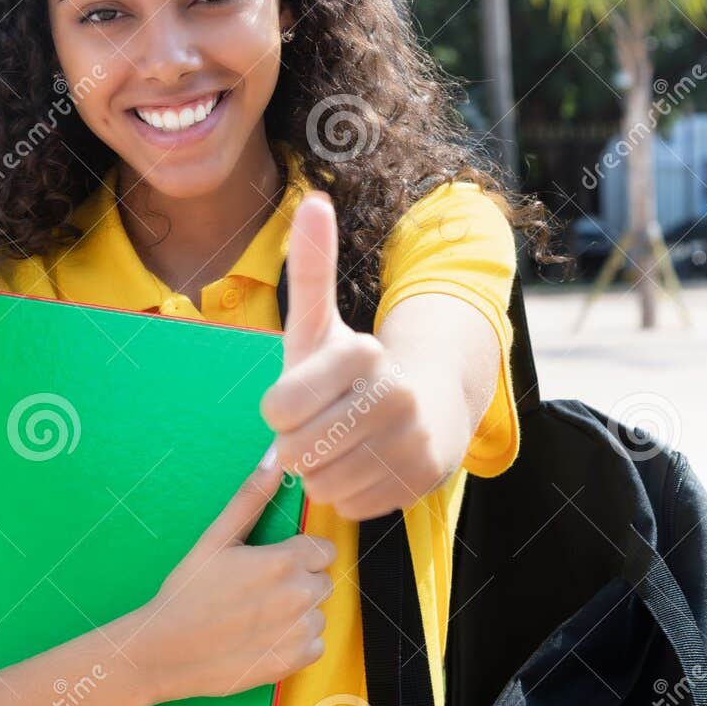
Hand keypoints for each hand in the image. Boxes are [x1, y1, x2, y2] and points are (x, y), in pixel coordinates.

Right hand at [132, 447, 335, 701]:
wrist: (165, 651)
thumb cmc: (187, 590)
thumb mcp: (216, 538)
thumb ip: (251, 497)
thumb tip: (277, 456)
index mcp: (284, 561)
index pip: (324, 549)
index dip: (300, 553)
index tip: (273, 562)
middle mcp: (300, 596)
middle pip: (323, 580)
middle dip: (300, 581)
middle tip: (260, 589)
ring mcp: (299, 633)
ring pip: (319, 613)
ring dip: (299, 613)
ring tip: (259, 615)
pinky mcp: (295, 662)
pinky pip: (315, 645)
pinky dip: (297, 643)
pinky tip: (264, 638)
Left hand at [260, 190, 449, 521]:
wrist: (428, 406)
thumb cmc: (352, 371)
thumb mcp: (321, 324)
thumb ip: (310, 268)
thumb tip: (312, 200)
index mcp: (361, 353)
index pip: (278, 408)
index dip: (278, 412)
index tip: (295, 400)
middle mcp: (395, 394)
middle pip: (299, 452)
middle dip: (297, 447)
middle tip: (316, 429)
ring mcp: (413, 440)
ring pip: (324, 483)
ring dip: (322, 473)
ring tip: (342, 447)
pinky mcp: (421, 481)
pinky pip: (349, 505)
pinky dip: (348, 494)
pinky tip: (364, 467)